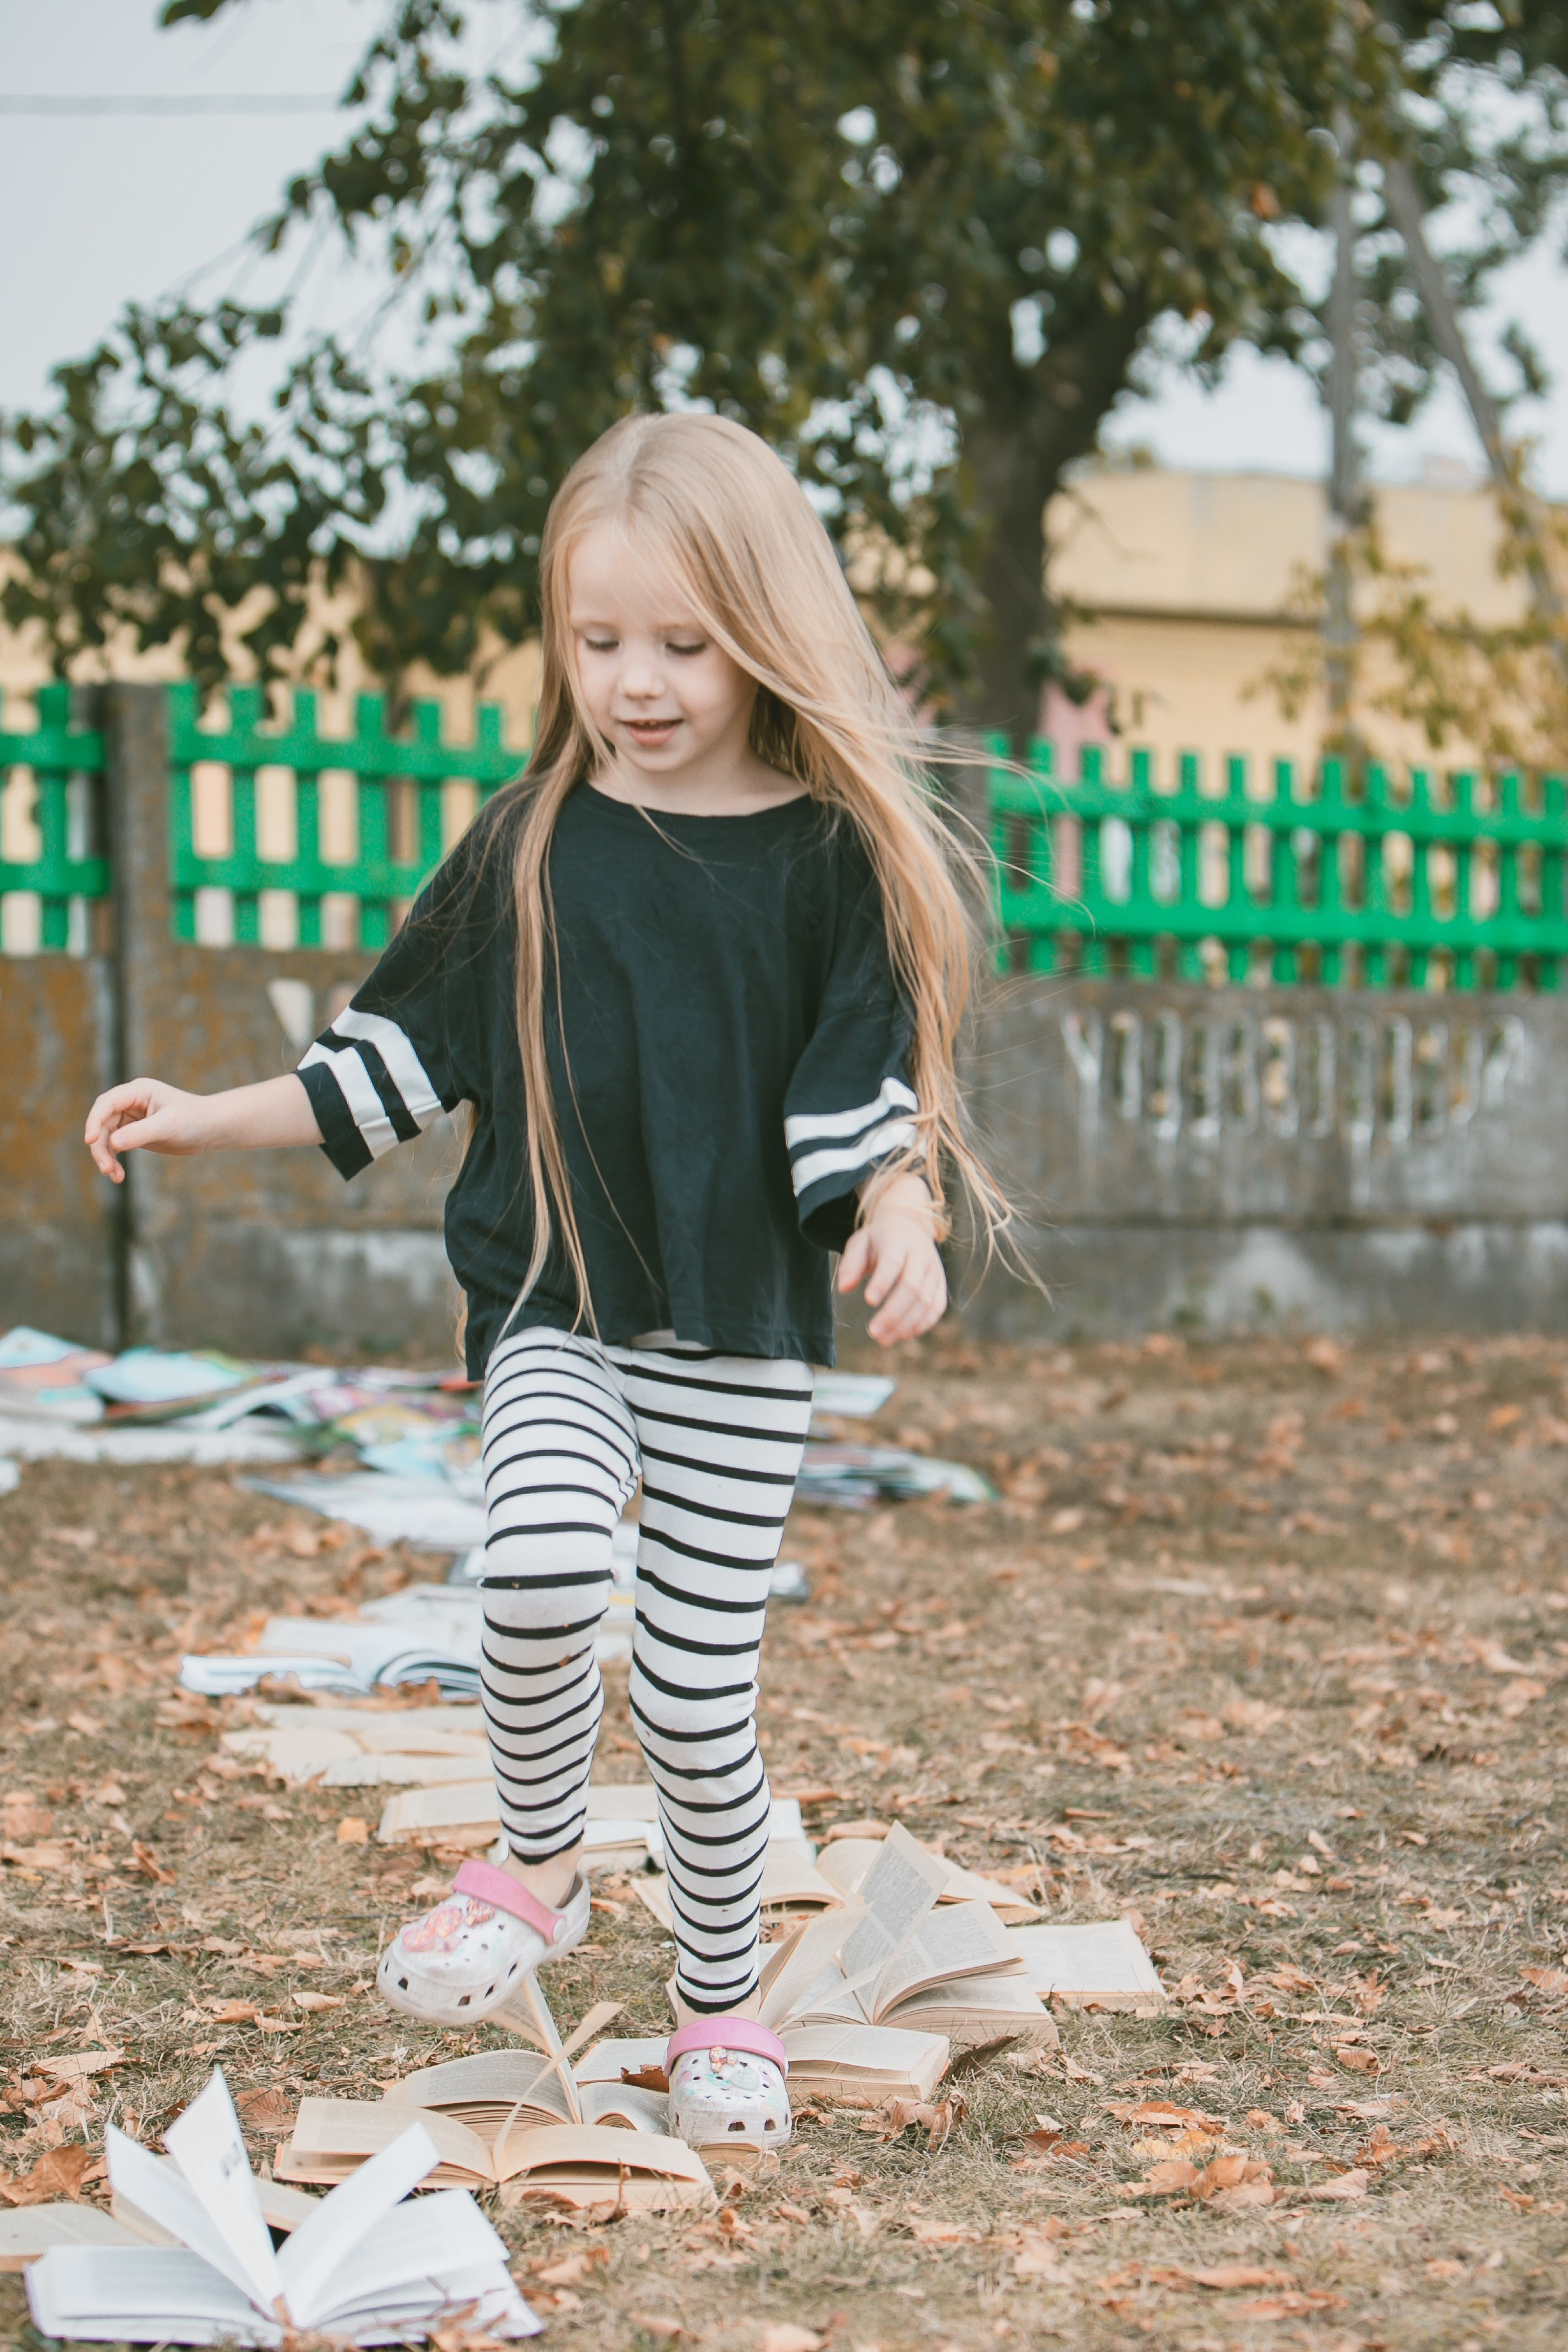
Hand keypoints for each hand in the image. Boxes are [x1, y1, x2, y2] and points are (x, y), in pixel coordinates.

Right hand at [84, 1072, 320, 1181]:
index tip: (90, 1140)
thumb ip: (141, 1133)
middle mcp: (130, 1102)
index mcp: (137, 1091)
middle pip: (102, 1122)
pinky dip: (114, 1160)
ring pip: (106, 1136)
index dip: (94, 1120)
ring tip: (114, 1176)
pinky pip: (115, 1146)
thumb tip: (113, 1143)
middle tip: (106, 1169)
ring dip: (105, 1156)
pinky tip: (118, 1176)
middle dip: (100, 1145)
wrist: (212, 1128)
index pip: (106, 1103)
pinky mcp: (134, 1133)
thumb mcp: (168, 1126)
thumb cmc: (194, 1120)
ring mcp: (131, 1118)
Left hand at [837, 1176, 948, 1345]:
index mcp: (898, 1241)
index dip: (883, 1282)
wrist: (909, 1226)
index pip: (893, 1262)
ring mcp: (934, 1270)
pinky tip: (905, 1334)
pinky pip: (937, 1306)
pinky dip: (923, 1323)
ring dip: (906, 1324)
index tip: (868, 1301)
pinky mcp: (941, 1283)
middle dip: (893, 1313)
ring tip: (884, 1339)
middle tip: (873, 1333)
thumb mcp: (859, 1243)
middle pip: (912, 1287)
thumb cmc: (878, 1239)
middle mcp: (921, 1255)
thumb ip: (851, 1264)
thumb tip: (844, 1288)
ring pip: (926, 1301)